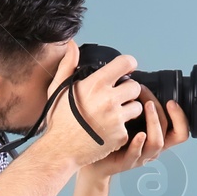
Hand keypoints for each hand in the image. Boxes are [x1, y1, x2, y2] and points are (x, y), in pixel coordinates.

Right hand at [39, 44, 146, 167]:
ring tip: (114, 115)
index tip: (126, 70)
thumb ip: (68, 65)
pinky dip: (122, 129)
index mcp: (95, 84)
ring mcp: (116, 119)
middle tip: (118, 98)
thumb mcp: (59, 89)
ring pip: (137, 107)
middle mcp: (108, 99)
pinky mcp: (120, 136)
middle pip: (135, 87)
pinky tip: (109, 131)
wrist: (59, 150)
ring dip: (129, 110)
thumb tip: (72, 45)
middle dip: (128, 91)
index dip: (128, 65)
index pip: (126, 63)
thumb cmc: (59, 120)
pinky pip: (130, 127)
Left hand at [86, 91, 190, 178]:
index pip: (180, 130)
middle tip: (149, 98)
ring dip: (154, 123)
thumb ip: (137, 105)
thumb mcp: (128, 118)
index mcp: (156, 136)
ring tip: (147, 107)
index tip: (172, 101)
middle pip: (172, 133)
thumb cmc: (110, 136)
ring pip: (157, 143)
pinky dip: (138, 144)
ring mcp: (141, 156)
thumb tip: (139, 81)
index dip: (181, 117)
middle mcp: (152, 147)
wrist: (92, 157)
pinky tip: (138, 134)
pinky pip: (136, 154)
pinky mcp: (126, 162)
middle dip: (162, 112)